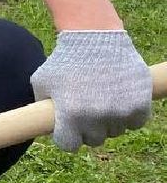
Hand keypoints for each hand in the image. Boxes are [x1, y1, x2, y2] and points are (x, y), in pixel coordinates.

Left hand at [31, 30, 152, 150]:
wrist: (95, 37)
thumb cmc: (65, 59)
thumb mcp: (42, 80)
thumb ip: (41, 105)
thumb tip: (43, 122)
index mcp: (70, 115)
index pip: (68, 145)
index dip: (67, 137)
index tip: (69, 129)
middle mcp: (95, 117)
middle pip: (94, 140)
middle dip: (89, 129)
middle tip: (87, 110)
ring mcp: (119, 112)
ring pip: (115, 131)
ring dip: (110, 121)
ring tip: (103, 99)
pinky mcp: (139, 105)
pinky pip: (136, 123)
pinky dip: (130, 115)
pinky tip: (121, 100)